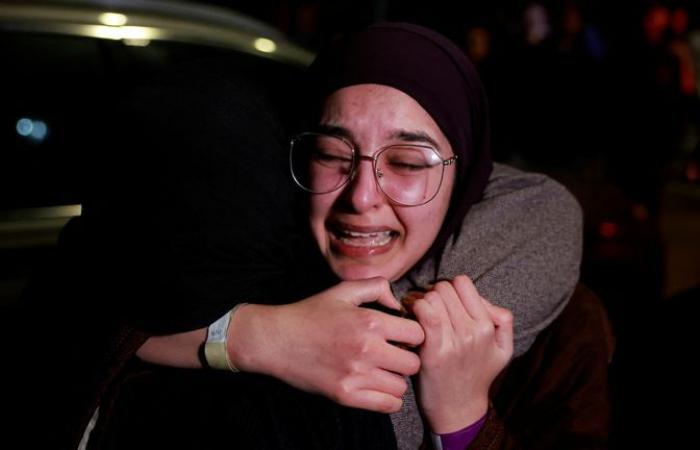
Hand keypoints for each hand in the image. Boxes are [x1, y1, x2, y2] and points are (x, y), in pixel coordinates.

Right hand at [228, 277, 424, 412]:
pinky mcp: (345, 395)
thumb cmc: (310, 314)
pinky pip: (387, 405)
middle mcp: (367, 349)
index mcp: (370, 321)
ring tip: (382, 371)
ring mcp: (356, 375)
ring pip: (401, 386)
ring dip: (395, 379)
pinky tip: (376, 386)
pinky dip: (387, 399)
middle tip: (393, 355)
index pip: (417, 334)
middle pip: (413, 363)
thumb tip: (397, 302)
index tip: (401, 336)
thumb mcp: (342, 291)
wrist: (276, 340)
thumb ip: (376, 287)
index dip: (412, 334)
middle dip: (407, 358)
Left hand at [412, 275, 512, 432]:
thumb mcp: (504, 350)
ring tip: (423, 315)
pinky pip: (425, 314)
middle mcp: (473, 332)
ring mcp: (454, 342)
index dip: (451, 288)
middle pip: (445, 287)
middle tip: (432, 308)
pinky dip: (416, 310)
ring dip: (423, 302)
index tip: (447, 301)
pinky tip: (415, 320)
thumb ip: (503, 320)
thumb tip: (485, 300)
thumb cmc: (477, 375)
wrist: (459, 409)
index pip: (463, 282)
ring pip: (432, 297)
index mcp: (488, 327)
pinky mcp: (433, 352)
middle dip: (435, 294)